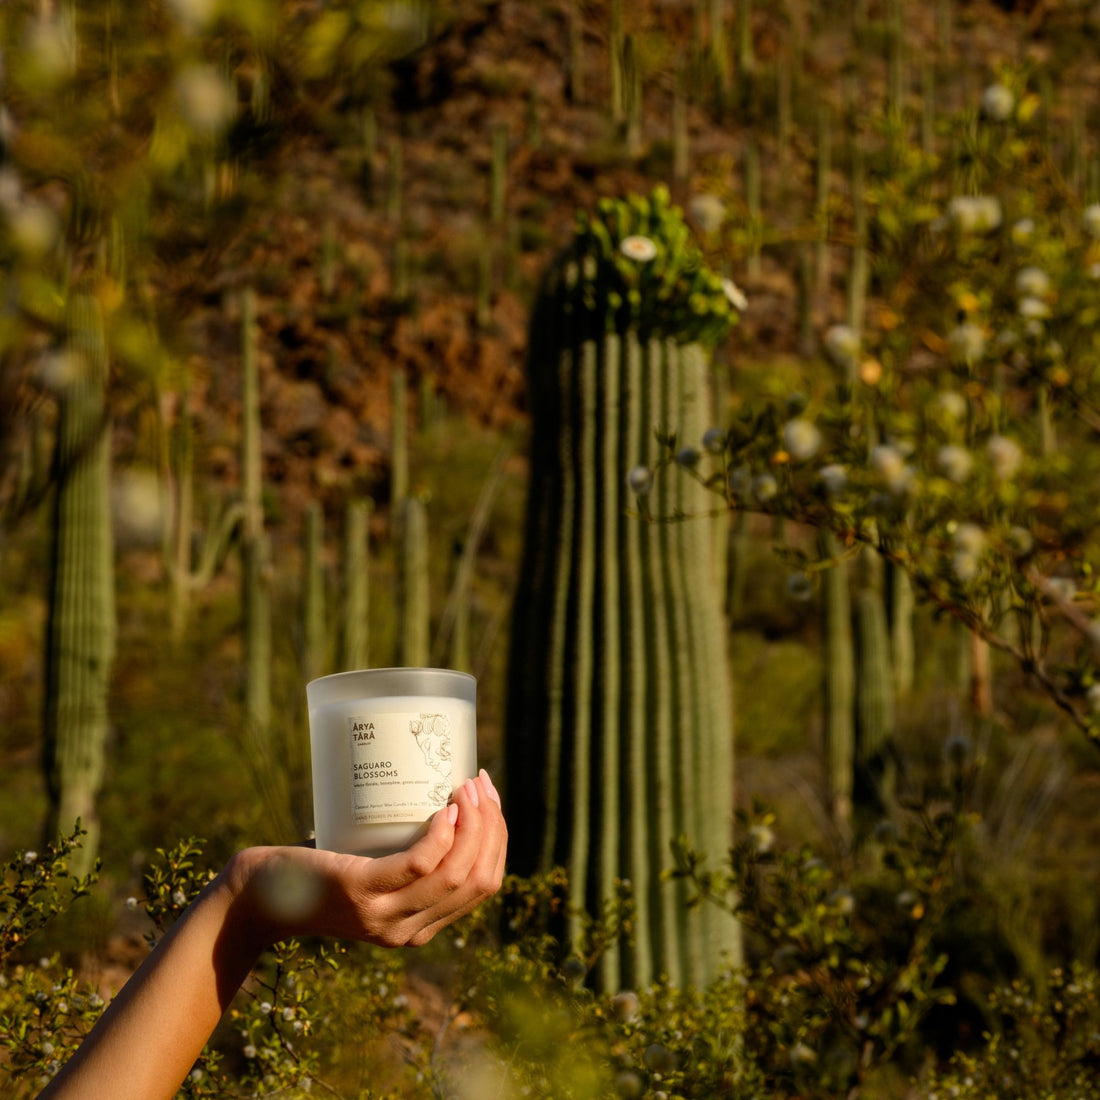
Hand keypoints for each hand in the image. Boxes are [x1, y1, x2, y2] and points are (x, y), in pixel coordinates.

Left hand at [229, 769, 507, 948]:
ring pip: (455, 872)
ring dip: (472, 824)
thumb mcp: (371, 872)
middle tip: (479, 784)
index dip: (497, 839)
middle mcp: (409, 930)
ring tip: (465, 788)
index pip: (483, 886)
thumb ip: (401, 853)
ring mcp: (384, 916)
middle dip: (491, 826)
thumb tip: (436, 791)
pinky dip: (439, 835)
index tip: (490, 799)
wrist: (257, 895)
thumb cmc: (314, 873)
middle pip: (477, 878)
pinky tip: (442, 810)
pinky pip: (417, 865)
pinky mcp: (360, 892)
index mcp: (420, 927)